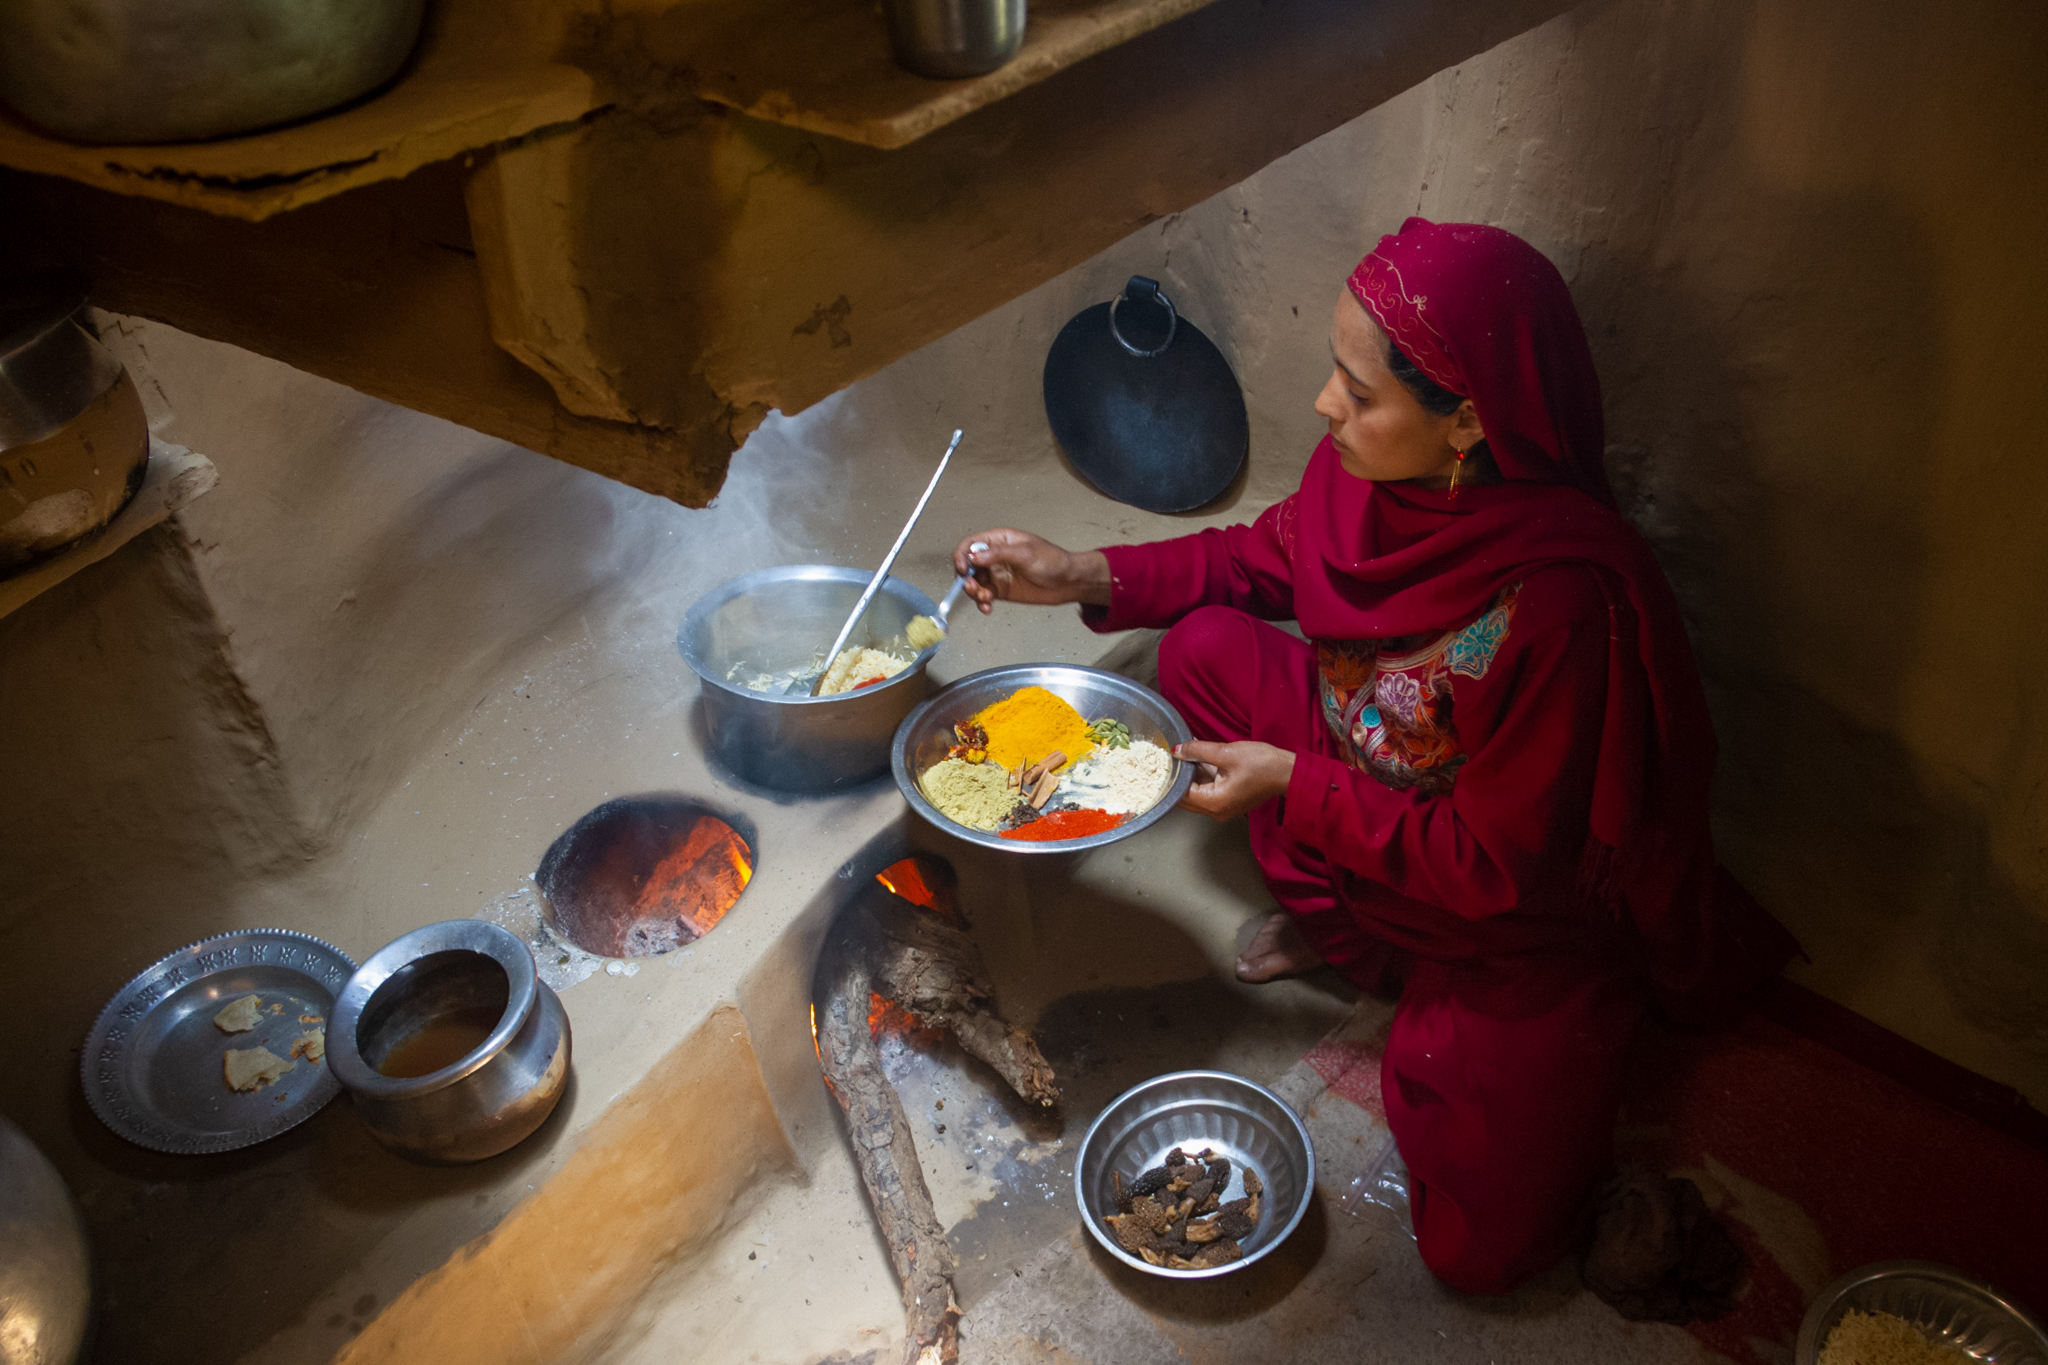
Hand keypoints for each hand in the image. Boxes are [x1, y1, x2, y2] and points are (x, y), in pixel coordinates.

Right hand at [951, 529, 1110, 613]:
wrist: (1068, 582)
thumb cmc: (1053, 561)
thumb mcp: (1025, 553)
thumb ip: (998, 553)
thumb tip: (975, 555)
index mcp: (999, 540)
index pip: (970, 544)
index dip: (962, 555)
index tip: (962, 568)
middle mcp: (994, 557)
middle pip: (967, 565)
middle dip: (966, 578)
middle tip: (973, 587)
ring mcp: (996, 574)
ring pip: (973, 583)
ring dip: (974, 592)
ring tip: (985, 599)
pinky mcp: (1001, 591)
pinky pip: (983, 596)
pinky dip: (981, 603)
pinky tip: (987, 607)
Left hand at [1174, 740, 1295, 820]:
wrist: (1289, 772)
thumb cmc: (1261, 763)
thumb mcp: (1226, 752)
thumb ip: (1198, 751)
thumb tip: (1176, 750)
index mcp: (1213, 803)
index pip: (1180, 794)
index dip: (1170, 777)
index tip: (1162, 761)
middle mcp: (1215, 811)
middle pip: (1186, 797)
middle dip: (1178, 777)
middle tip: (1168, 756)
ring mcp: (1223, 808)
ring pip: (1197, 793)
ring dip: (1190, 775)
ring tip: (1181, 753)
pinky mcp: (1229, 800)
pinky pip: (1208, 790)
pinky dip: (1202, 776)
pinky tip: (1197, 758)